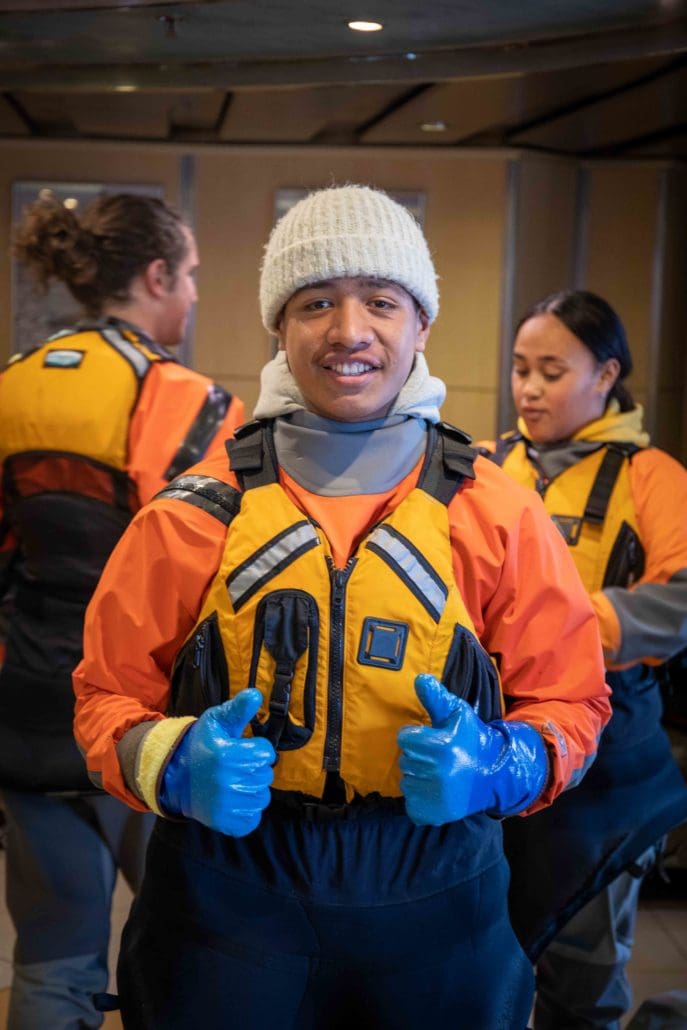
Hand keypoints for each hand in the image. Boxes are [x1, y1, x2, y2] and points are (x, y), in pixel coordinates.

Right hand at [159, 688, 274, 836]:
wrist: (176, 777)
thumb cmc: (201, 745)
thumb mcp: (216, 721)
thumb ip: (238, 708)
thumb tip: (256, 694)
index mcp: (226, 754)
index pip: (266, 753)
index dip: (257, 749)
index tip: (244, 749)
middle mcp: (227, 781)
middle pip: (265, 775)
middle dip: (255, 769)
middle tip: (238, 767)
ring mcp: (226, 805)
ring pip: (262, 798)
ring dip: (253, 790)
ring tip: (236, 782)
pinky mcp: (225, 822)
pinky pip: (253, 819)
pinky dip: (248, 811)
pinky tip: (236, 800)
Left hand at [398, 673, 547, 825]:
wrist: (494, 774)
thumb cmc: (472, 739)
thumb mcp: (457, 714)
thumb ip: (436, 697)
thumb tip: (420, 678)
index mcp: (442, 746)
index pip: (405, 738)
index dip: (416, 736)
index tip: (431, 739)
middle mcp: (439, 772)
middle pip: (405, 760)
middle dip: (417, 756)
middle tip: (438, 757)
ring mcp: (437, 796)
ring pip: (406, 782)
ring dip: (418, 777)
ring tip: (438, 773)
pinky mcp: (436, 814)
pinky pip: (411, 804)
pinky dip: (419, 798)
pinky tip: (435, 791)